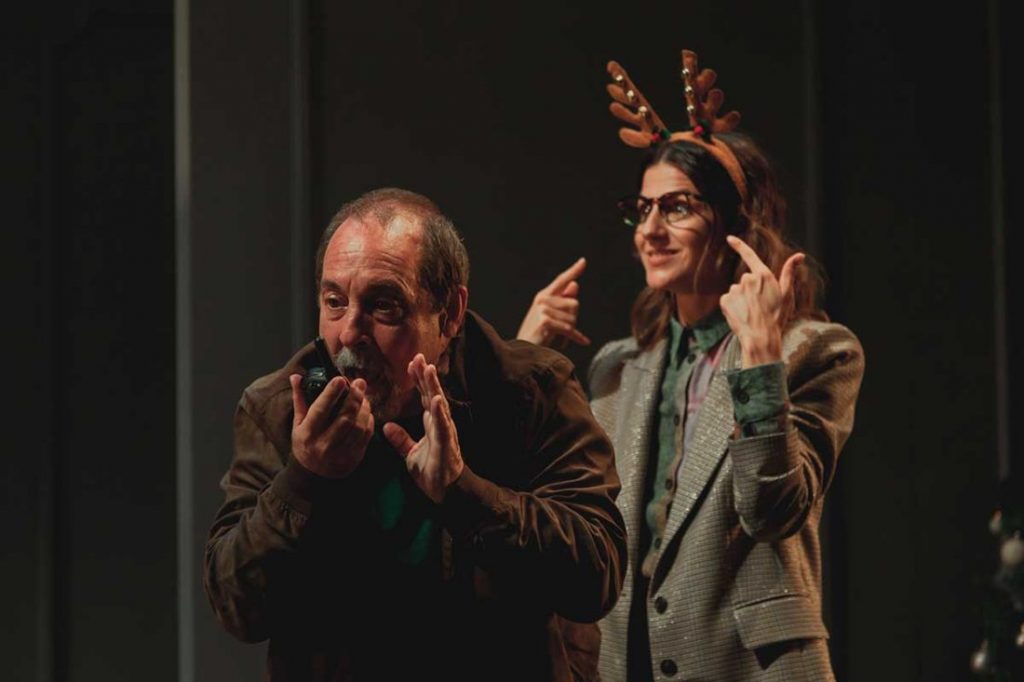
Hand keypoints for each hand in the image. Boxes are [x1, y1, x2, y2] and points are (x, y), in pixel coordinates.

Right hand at [289, 374, 373, 477]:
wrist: (314, 475)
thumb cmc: (305, 443)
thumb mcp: (298, 423)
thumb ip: (300, 398)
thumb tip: (296, 376)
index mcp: (308, 433)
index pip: (320, 410)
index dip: (331, 393)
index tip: (340, 379)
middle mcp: (324, 444)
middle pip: (344, 417)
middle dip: (354, 397)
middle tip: (359, 383)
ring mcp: (341, 453)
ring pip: (358, 426)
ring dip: (364, 408)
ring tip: (363, 396)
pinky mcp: (354, 457)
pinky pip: (366, 435)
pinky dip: (369, 420)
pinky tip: (366, 412)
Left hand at [382, 354, 463, 502]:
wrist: (445, 491)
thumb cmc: (432, 471)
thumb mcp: (410, 453)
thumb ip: (401, 439)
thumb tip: (386, 426)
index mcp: (432, 423)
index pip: (425, 396)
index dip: (419, 380)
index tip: (411, 364)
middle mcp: (440, 423)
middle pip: (432, 394)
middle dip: (425, 376)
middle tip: (418, 357)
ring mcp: (445, 431)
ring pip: (439, 404)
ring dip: (434, 387)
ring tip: (428, 370)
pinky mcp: (446, 443)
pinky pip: (442, 425)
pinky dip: (440, 412)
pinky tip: (437, 399)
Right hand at [516, 257, 590, 347]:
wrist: (524, 353)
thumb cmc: (539, 337)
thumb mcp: (554, 318)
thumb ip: (565, 302)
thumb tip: (575, 285)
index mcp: (543, 296)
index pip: (561, 280)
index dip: (573, 271)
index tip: (584, 261)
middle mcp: (541, 299)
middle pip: (574, 303)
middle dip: (573, 319)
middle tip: (562, 331)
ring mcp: (542, 309)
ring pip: (573, 317)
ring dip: (571, 330)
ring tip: (559, 337)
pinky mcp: (545, 321)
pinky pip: (569, 328)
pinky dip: (575, 337)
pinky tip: (583, 341)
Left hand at [719, 235, 803, 367]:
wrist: (761, 337)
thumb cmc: (777, 317)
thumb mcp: (787, 294)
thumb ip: (789, 272)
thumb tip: (799, 255)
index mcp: (763, 275)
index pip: (750, 255)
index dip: (739, 245)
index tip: (729, 237)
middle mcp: (747, 279)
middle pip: (747, 280)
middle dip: (751, 289)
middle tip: (760, 305)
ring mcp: (734, 289)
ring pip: (737, 291)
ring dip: (742, 299)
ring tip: (751, 312)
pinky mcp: (724, 300)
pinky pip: (728, 300)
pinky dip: (733, 307)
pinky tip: (742, 315)